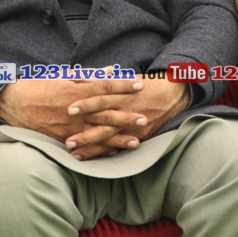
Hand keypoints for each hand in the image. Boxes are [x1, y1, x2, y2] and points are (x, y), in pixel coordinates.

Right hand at [0, 77, 145, 157]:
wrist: (14, 104)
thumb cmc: (38, 86)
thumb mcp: (62, 75)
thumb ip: (88, 75)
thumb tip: (110, 71)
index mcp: (74, 91)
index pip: (104, 86)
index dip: (122, 85)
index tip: (139, 84)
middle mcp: (74, 110)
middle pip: (105, 113)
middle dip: (126, 116)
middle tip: (144, 118)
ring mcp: (69, 127)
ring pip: (98, 133)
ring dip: (118, 138)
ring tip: (136, 141)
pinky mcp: (62, 138)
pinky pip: (85, 146)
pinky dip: (100, 149)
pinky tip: (114, 151)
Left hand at [63, 77, 190, 158]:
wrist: (171, 94)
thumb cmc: (144, 84)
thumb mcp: (124, 77)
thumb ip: (103, 78)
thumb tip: (83, 77)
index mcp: (122, 93)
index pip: (101, 98)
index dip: (85, 103)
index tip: (68, 109)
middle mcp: (126, 110)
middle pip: (103, 122)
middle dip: (85, 133)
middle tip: (67, 140)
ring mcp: (132, 126)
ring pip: (109, 138)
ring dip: (92, 148)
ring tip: (74, 154)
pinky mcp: (139, 136)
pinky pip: (120, 146)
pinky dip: (107, 152)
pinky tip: (93, 159)